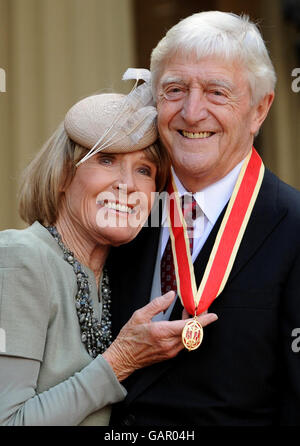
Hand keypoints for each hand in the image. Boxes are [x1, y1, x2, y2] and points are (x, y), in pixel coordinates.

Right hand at [102, 291, 217, 380]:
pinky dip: (186, 333)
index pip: (189, 326)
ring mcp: (170, 351)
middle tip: (200, 310)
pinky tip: (180, 325)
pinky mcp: (169, 355)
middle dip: (200, 321)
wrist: (123, 358)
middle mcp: (169, 344)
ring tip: (187, 314)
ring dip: (193, 327)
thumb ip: (157, 304)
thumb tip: (170, 295)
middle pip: (194, 333)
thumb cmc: (129, 338)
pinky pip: (184, 343)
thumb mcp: (139, 315)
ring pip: (190, 338)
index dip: (204, 321)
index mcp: (162, 332)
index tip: (213, 316)